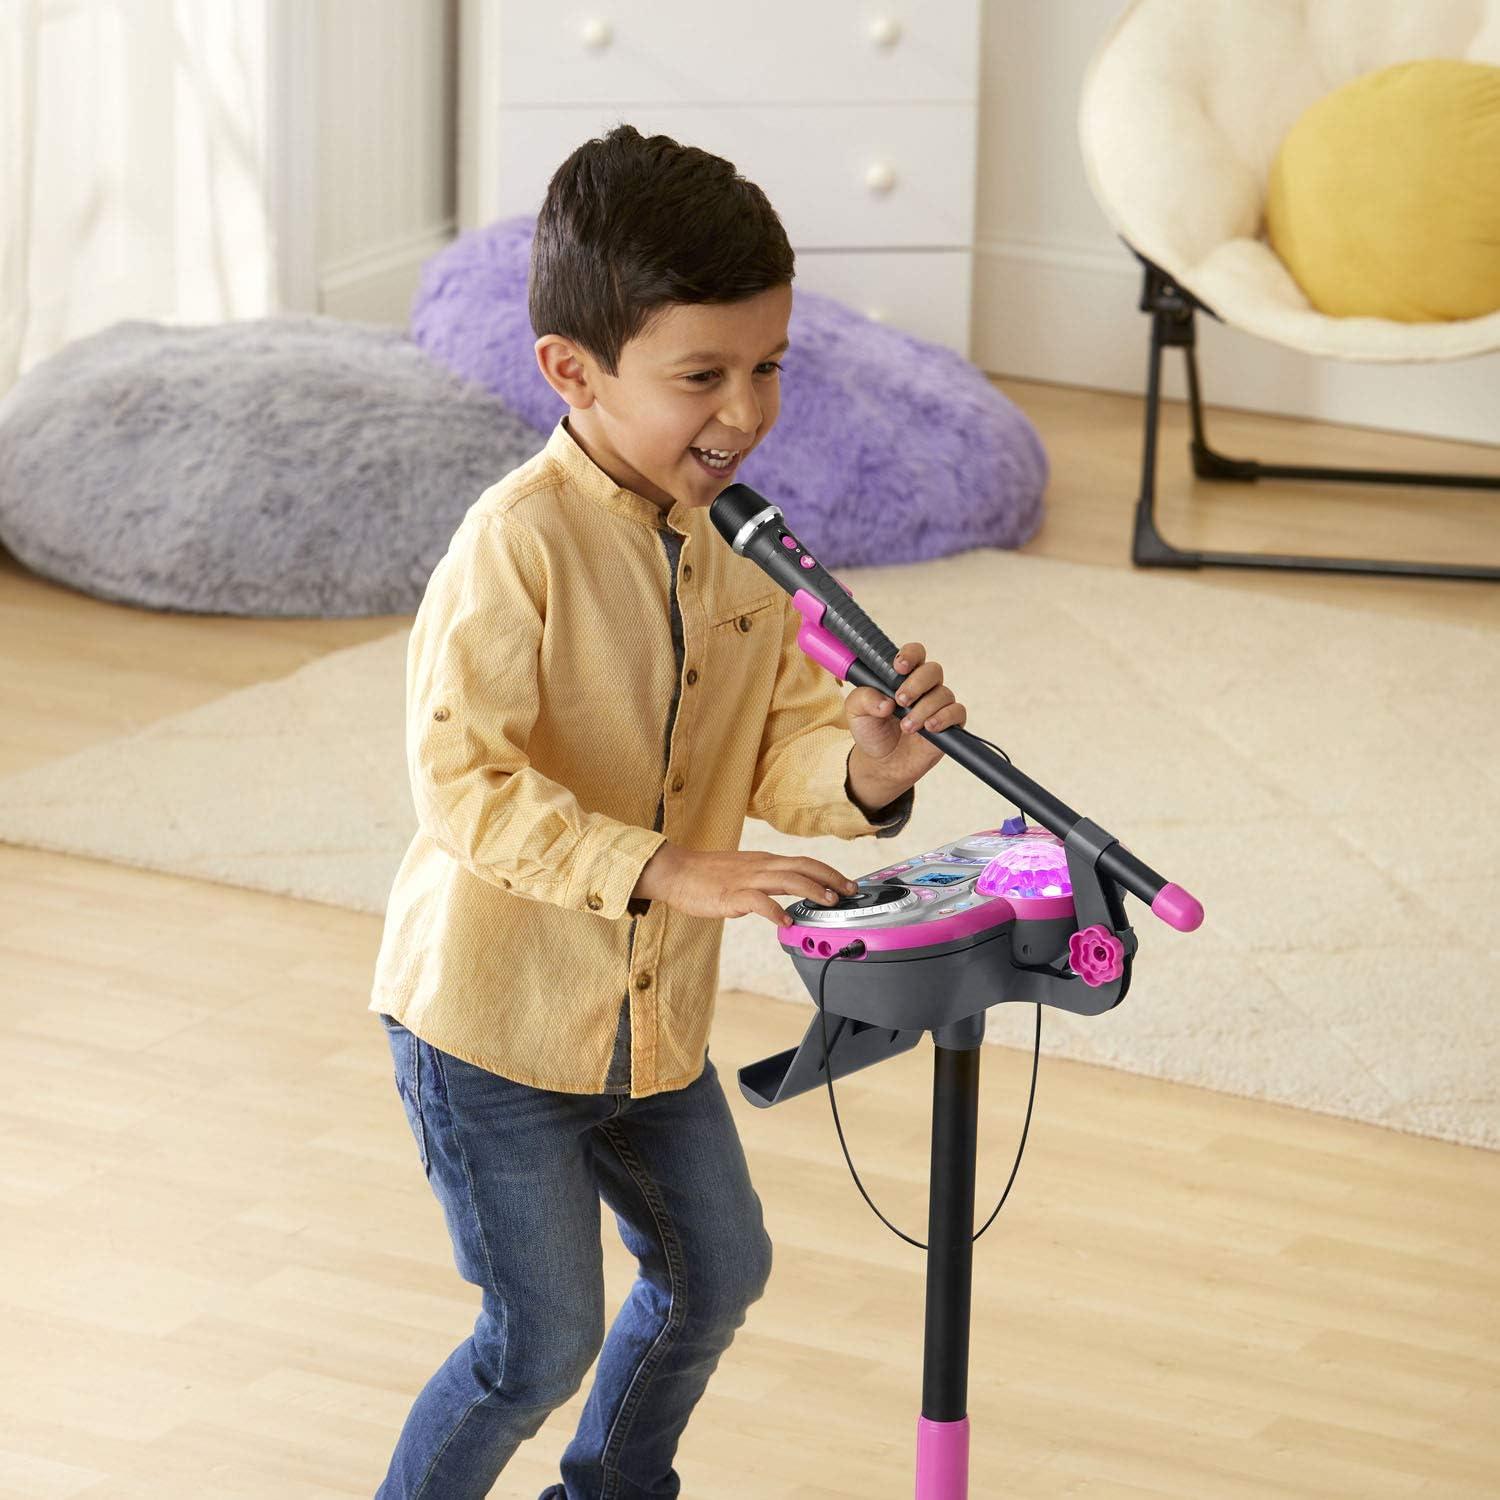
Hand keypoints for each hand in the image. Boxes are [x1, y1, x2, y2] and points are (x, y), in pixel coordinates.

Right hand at [637, 844, 860, 927]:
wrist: (676, 871)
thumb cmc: (707, 875)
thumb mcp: (744, 872)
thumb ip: (767, 881)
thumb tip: (789, 893)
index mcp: (764, 861)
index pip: (804, 862)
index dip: (829, 871)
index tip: (847, 883)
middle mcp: (760, 866)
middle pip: (803, 866)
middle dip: (830, 878)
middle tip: (849, 891)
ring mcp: (746, 879)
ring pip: (787, 879)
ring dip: (811, 889)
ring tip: (828, 902)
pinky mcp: (731, 894)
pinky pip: (758, 901)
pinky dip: (774, 910)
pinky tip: (786, 921)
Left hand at [845, 641, 965, 776]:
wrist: (882, 764)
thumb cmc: (872, 732)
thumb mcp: (856, 713)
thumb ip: (864, 699)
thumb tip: (885, 702)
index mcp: (903, 677)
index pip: (915, 654)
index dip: (910, 655)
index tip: (899, 668)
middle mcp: (923, 687)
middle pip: (933, 670)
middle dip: (917, 684)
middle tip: (901, 700)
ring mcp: (937, 705)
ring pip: (943, 693)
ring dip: (924, 709)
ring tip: (906, 726)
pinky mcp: (949, 724)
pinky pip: (957, 712)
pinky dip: (944, 718)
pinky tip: (929, 727)